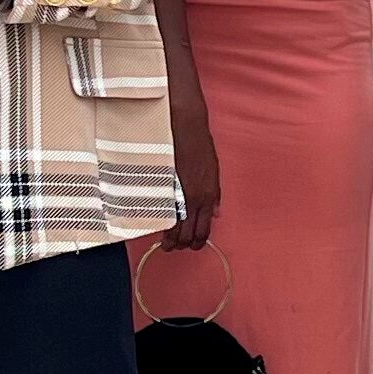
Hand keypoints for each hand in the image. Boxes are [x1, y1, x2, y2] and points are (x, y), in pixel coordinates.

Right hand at [165, 104, 222, 250]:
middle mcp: (192, 199)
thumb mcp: (214, 170)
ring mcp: (175, 194)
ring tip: (166, 243)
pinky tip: (156, 226)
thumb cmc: (199, 145)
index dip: (198, 241)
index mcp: (207, 196)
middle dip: (181, 244)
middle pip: (186, 234)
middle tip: (176, 247)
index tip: (193, 246)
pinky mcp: (160, 187)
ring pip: (171, 228)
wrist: (183, 126)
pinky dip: (158, 223)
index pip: (204, 229)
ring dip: (168, 238)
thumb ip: (214, 195)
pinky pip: (159, 213)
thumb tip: (216, 213)